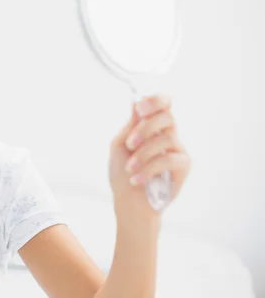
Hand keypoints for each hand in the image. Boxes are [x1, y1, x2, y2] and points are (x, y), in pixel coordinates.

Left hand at [108, 94, 190, 222]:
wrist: (128, 202)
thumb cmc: (122, 174)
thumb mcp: (119, 146)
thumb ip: (130, 126)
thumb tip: (136, 102)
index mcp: (151, 127)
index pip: (163, 104)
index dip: (155, 101)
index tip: (140, 107)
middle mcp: (167, 135)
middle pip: (167, 116)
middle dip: (146, 128)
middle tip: (130, 143)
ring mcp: (177, 150)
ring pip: (166, 139)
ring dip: (143, 154)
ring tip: (130, 168)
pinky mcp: (183, 166)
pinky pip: (169, 159)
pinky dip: (148, 169)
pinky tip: (136, 179)